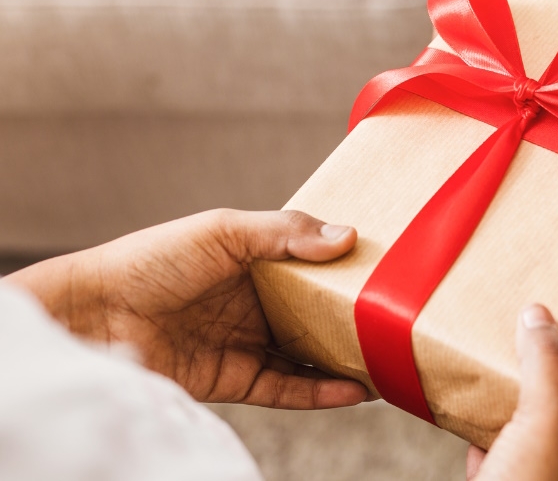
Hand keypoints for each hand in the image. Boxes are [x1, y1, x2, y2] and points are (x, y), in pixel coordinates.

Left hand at [2, 209, 367, 409]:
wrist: (94, 315)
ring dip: (344, 361)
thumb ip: (286, 234)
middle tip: (396, 322)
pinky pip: (287, 389)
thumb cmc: (150, 261)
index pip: (310, 266)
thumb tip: (348, 238)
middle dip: (351, 320)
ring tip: (387, 362)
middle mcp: (252, 303)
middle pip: (314, 314)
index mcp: (252, 261)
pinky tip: (354, 390)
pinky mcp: (234, 380)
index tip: (387, 272)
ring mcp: (245, 343)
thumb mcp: (223, 231)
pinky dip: (321, 392)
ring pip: (307, 355)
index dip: (344, 270)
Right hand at [465, 305, 557, 480]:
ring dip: (514, 412)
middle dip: (552, 395)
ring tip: (512, 373)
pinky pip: (494, 459)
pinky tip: (475, 412)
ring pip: (529, 444)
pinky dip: (483, 436)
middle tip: (546, 359)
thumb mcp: (545, 427)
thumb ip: (548, 372)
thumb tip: (540, 319)